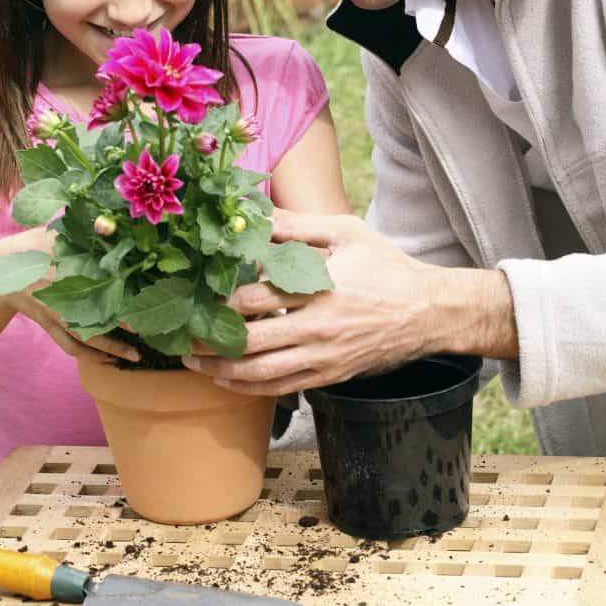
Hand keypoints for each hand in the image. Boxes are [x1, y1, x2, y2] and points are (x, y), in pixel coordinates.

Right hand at [0, 228, 140, 364]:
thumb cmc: (30, 247)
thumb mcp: (52, 231)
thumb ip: (82, 229)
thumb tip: (108, 225)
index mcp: (63, 271)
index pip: (98, 284)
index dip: (120, 293)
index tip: (141, 299)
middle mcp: (60, 298)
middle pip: (94, 317)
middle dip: (121, 328)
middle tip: (147, 331)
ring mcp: (54, 316)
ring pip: (84, 339)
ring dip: (110, 350)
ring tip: (135, 355)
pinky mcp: (49, 326)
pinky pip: (70, 347)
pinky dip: (90, 356)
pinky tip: (109, 359)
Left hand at [183, 210, 515, 395]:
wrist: (428, 312)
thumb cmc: (385, 266)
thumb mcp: (346, 232)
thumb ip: (298, 225)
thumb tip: (254, 215)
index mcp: (320, 290)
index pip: (255, 298)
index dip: (218, 298)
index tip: (193, 290)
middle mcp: (318, 330)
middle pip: (249, 342)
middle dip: (207, 339)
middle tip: (176, 331)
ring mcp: (323, 359)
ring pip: (260, 374)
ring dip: (219, 370)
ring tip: (190, 360)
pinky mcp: (329, 377)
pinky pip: (281, 389)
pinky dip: (248, 388)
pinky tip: (226, 379)